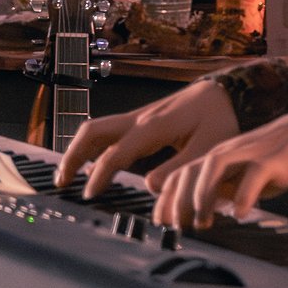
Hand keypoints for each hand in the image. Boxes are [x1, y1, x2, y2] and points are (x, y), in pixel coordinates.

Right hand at [54, 80, 238, 198]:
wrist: (227, 94)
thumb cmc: (221, 121)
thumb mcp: (208, 149)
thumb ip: (180, 169)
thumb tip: (149, 186)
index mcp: (154, 126)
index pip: (116, 152)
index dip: (100, 174)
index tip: (88, 194)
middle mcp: (140, 118)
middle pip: (94, 131)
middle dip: (73, 155)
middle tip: (61, 181)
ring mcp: (139, 117)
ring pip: (97, 128)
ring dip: (78, 150)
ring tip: (67, 175)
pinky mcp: (142, 121)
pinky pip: (109, 131)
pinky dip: (93, 147)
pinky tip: (91, 165)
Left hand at [152, 114, 287, 230]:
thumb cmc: (270, 163)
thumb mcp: (239, 181)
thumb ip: (219, 193)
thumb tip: (194, 217)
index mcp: (214, 159)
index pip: (181, 176)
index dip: (167, 200)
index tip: (161, 224)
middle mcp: (225, 153)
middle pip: (190, 170)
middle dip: (179, 200)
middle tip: (178, 227)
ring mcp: (247, 152)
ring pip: (214, 165)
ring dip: (203, 195)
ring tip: (202, 222)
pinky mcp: (270, 158)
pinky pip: (253, 174)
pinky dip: (243, 195)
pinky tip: (240, 213)